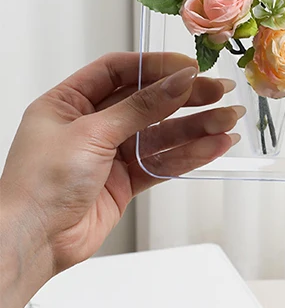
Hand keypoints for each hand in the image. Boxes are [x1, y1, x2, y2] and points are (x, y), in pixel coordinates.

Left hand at [0, 52, 242, 307]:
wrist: (33, 241)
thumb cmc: (39, 184)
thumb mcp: (91, 133)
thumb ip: (140, 108)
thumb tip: (178, 82)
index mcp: (69, 102)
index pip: (118, 71)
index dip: (156, 66)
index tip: (190, 67)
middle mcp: (91, 125)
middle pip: (148, 101)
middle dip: (186, 97)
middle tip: (220, 91)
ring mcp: (111, 154)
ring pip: (162, 134)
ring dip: (197, 127)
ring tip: (229, 120)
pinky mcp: (127, 181)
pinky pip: (164, 162)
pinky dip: (191, 154)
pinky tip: (215, 145)